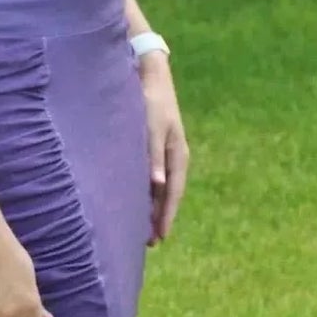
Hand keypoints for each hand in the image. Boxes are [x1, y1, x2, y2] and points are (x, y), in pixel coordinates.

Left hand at [138, 56, 188, 245]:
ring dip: (153, 206)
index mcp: (178, 155)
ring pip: (161, 187)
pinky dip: (148, 191)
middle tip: (150, 242)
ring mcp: (166, 152)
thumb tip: (159, 186)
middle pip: (168, 194)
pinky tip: (139, 200)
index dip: (165, 217)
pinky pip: (154, 176)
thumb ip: (153, 158)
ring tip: (144, 228)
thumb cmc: (150, 102)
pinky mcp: (155, 146)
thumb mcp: (151, 130)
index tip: (158, 238)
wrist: (150, 75)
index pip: (173, 193)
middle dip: (159, 217)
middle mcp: (174, 157)